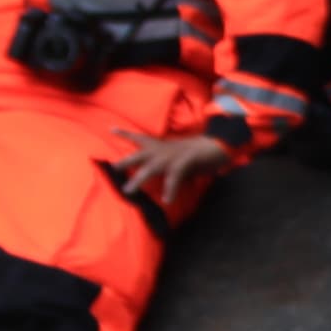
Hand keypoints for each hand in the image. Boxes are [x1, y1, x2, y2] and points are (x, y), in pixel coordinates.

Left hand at [113, 132, 234, 211]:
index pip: (140, 137)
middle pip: (139, 155)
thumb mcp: (180, 157)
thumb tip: (161, 175)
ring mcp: (174, 155)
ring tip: (128, 191)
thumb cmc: (199, 153)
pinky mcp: (186, 161)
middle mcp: (164, 149)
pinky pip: (174, 177)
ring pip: (151, 168)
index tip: (111, 129)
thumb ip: (169, 165)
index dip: (126, 134)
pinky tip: (167, 200)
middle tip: (113, 169)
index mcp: (162, 146)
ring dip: (139, 179)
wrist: (219, 144)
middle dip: (125, 162)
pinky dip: (170, 189)